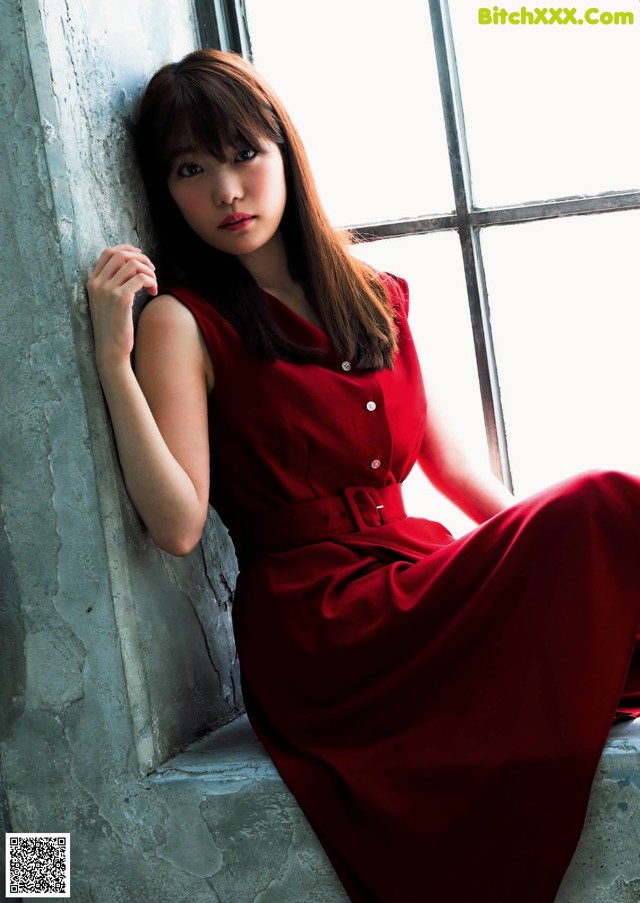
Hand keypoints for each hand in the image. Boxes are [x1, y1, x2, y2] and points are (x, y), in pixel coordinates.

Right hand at [87, 244, 157, 371]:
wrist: (110, 350)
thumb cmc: (113, 328)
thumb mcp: (108, 303)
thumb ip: (114, 284)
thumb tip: (133, 266)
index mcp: (92, 283)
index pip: (107, 253)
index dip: (126, 249)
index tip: (140, 254)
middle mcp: (98, 284)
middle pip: (121, 255)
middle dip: (141, 258)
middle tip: (152, 270)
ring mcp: (108, 291)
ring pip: (133, 265)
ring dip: (149, 271)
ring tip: (153, 284)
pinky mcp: (121, 299)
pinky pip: (140, 278)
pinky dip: (150, 281)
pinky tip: (153, 292)